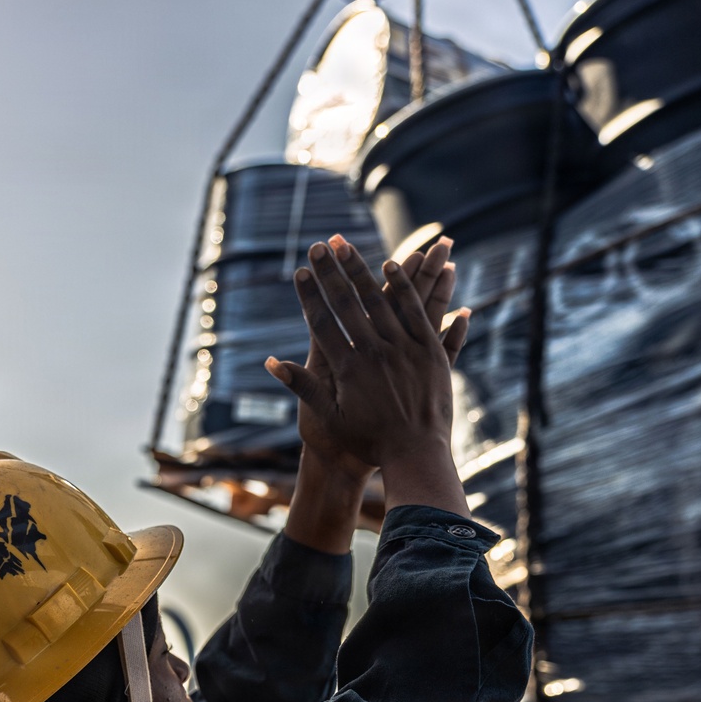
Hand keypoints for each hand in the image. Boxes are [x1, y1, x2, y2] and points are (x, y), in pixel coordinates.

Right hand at [265, 235, 466, 466]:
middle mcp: (376, 353)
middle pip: (350, 304)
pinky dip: (405, 287)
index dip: (310, 295)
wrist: (416, 455)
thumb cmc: (369, 442)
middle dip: (332, 272)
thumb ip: (302, 386)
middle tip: (321, 246)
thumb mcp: (330, 418)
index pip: (323, 322)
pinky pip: (417, 311)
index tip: (301, 272)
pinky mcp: (430, 352)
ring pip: (383, 299)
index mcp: (349, 369)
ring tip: (351, 248)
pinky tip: (394, 265)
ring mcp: (405, 350)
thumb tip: (270, 362)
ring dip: (365, 270)